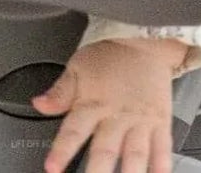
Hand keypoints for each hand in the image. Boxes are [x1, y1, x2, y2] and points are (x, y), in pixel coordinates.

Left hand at [31, 37, 183, 172]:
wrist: (142, 40)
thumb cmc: (109, 55)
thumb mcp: (77, 68)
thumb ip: (59, 92)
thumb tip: (38, 104)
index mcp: (93, 104)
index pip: (73, 131)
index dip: (61, 151)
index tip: (52, 168)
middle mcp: (116, 116)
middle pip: (105, 150)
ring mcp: (140, 121)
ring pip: (135, 154)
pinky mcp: (160, 121)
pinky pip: (163, 147)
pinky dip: (161, 165)